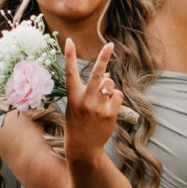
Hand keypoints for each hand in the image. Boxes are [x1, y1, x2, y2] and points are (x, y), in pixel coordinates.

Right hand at [61, 38, 118, 163]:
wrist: (83, 147)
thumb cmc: (78, 123)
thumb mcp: (78, 105)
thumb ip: (91, 89)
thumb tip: (109, 74)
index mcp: (73, 96)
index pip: (70, 72)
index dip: (69, 55)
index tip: (69, 40)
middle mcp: (85, 100)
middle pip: (97, 74)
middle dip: (104, 58)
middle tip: (110, 45)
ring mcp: (98, 107)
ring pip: (110, 84)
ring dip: (108, 88)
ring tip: (101, 102)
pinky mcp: (109, 114)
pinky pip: (117, 95)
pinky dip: (115, 98)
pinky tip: (108, 109)